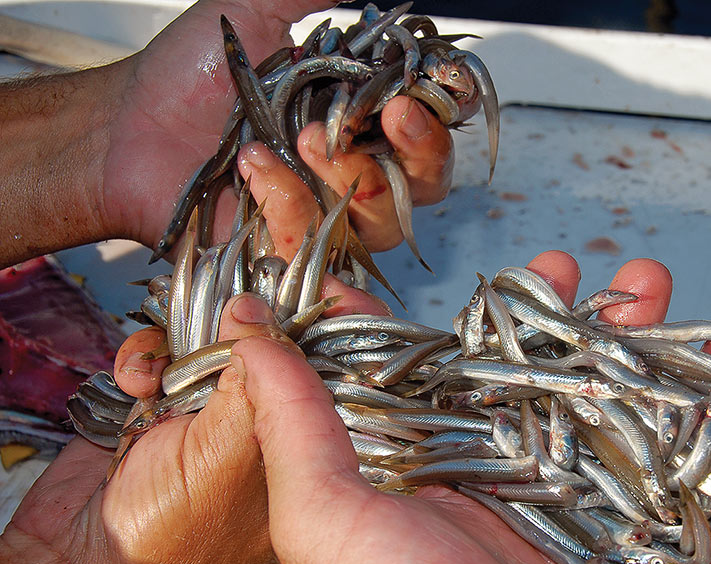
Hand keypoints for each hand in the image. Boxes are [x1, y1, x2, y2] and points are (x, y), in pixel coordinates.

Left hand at [104, 0, 452, 253]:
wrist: (124, 128)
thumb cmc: (188, 74)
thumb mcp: (256, 10)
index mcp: (360, 118)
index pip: (430, 127)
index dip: (443, 114)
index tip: (431, 89)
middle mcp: (353, 169)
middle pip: (426, 184)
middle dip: (420, 150)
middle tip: (390, 114)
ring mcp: (325, 215)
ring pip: (383, 222)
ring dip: (353, 178)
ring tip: (302, 140)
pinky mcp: (290, 250)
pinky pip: (319, 246)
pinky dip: (291, 205)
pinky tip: (254, 169)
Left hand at [234, 251, 710, 563]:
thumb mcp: (329, 509)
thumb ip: (296, 418)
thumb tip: (252, 330)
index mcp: (467, 466)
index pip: (503, 369)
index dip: (527, 316)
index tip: (551, 267)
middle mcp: (535, 490)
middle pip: (590, 389)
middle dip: (623, 328)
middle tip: (645, 280)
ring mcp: (602, 531)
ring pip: (660, 436)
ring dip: (698, 380)